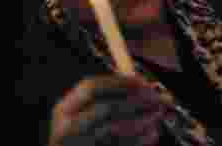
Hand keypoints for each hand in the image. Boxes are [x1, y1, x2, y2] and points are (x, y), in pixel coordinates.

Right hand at [48, 75, 168, 145]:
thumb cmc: (84, 135)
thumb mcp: (88, 112)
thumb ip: (113, 96)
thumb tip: (144, 86)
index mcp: (64, 109)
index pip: (92, 87)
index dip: (119, 82)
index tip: (143, 82)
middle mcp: (66, 127)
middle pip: (105, 107)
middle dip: (135, 102)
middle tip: (156, 99)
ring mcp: (77, 144)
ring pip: (113, 129)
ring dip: (140, 120)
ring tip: (157, 115)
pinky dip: (138, 140)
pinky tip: (151, 133)